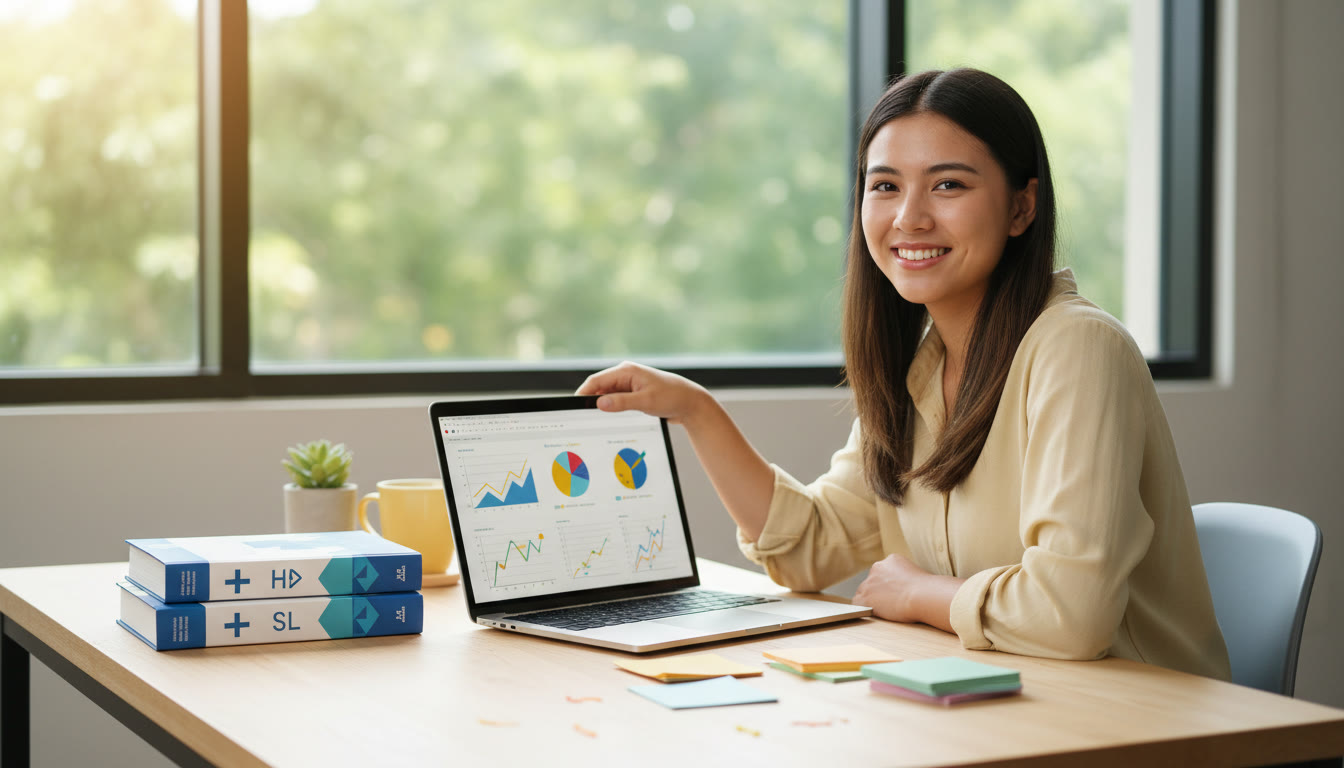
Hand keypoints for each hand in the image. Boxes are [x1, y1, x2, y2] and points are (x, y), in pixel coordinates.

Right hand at [576, 361, 710, 425]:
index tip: (572, 407)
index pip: (596, 381)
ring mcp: (629, 385)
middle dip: (590, 402)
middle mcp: (625, 375)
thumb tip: (599, 403)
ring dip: (602, 407)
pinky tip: (610, 421)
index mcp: (626, 370)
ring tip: (594, 422)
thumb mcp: (646, 402)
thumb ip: (622, 402)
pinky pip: (616, 401)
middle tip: (581, 418)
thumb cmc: (672, 397)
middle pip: (599, 388)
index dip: (582, 393)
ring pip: (607, 396)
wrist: (691, 402)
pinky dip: (611, 410)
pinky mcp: (633, 394)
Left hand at [853, 554, 961, 631]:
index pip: (884, 572)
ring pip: (864, 591)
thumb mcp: (918, 575)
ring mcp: (869, 582)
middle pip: (872, 581)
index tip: (896, 592)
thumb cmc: (928, 590)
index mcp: (891, 560)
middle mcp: (877, 567)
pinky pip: (858, 603)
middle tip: (891, 602)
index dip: (889, 585)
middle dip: (879, 591)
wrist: (923, 596)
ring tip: (885, 609)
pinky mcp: (865, 597)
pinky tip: (876, 613)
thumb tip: (907, 588)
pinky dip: (864, 608)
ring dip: (872, 600)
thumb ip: (906, 578)